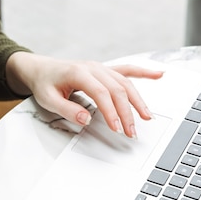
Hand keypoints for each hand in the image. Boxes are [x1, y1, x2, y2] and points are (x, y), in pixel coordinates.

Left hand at [6, 52, 162, 137]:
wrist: (41, 69)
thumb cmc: (45, 83)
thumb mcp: (48, 99)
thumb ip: (67, 110)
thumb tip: (86, 119)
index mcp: (78, 73)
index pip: (101, 93)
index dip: (111, 111)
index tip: (117, 128)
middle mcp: (93, 68)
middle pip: (117, 89)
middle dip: (127, 112)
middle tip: (132, 132)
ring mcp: (101, 68)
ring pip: (125, 82)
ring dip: (137, 100)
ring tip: (147, 117)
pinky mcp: (105, 70)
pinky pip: (127, 70)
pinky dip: (144, 72)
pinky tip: (158, 75)